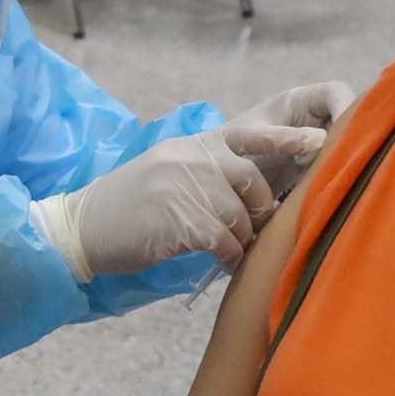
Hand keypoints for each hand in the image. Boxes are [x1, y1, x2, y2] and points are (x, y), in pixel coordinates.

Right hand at [34, 128, 311, 278]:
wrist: (80, 229)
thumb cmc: (125, 209)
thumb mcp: (165, 173)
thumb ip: (204, 171)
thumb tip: (250, 192)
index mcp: (188, 146)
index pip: (247, 134)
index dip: (284, 139)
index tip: (315, 143)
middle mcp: (188, 160)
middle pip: (250, 179)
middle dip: (260, 208)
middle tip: (252, 228)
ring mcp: (183, 189)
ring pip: (239, 216)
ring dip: (240, 238)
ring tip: (227, 248)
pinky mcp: (180, 221)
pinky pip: (224, 240)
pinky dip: (227, 256)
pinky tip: (217, 261)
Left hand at [225, 83, 358, 198]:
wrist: (223, 174)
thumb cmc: (230, 145)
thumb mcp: (253, 137)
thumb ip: (282, 137)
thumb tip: (321, 141)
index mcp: (299, 101)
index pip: (334, 92)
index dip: (346, 106)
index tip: (347, 132)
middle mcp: (314, 118)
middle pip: (349, 119)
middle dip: (353, 137)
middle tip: (347, 159)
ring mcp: (319, 142)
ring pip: (347, 143)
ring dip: (348, 158)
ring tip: (338, 174)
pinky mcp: (318, 165)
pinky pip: (337, 165)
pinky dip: (338, 174)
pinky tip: (333, 186)